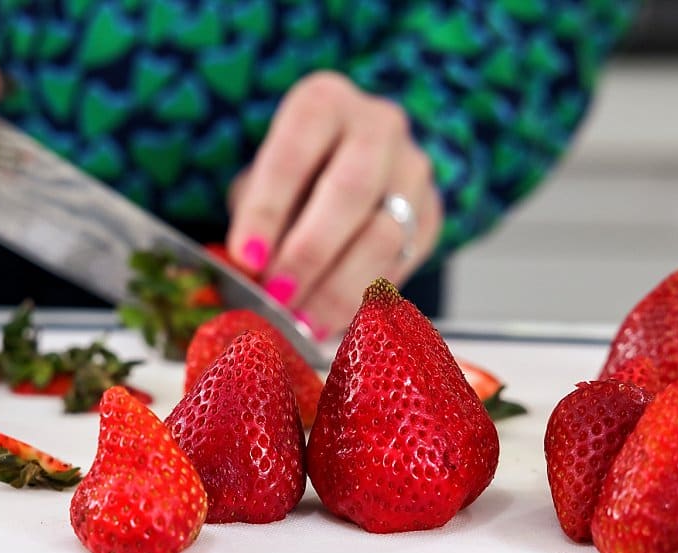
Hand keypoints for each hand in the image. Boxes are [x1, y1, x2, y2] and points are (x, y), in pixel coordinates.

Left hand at [226, 72, 442, 337]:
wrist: (353, 164)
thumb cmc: (293, 175)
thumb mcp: (261, 181)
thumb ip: (253, 218)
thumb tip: (245, 273)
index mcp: (323, 103)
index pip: (294, 151)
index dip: (268, 208)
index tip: (246, 258)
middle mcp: (377, 126)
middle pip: (351, 191)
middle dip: (309, 253)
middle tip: (277, 296)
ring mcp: (413, 170)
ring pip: (384, 235)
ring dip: (338, 289)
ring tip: (301, 323)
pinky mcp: (432, 215)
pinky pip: (402, 264)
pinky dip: (363, 301)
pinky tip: (331, 323)